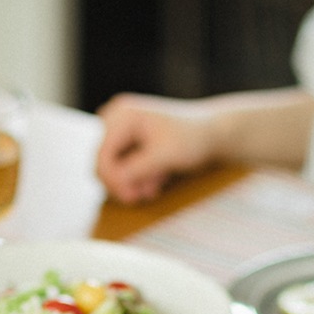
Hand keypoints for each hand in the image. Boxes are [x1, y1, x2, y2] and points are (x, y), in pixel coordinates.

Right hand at [95, 93, 217, 204]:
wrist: (211, 132)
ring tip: (154, 186)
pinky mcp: (127, 140)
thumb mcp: (163, 157)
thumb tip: (111, 184)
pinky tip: (155, 181)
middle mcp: (116, 117)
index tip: (133, 198)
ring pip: (112, 168)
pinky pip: (121, 166)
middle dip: (123, 183)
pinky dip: (136, 178)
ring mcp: (120, 128)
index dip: (113, 181)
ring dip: (132, 182)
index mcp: (122, 115)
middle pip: (102, 163)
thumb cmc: (192, 139)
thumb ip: (136, 170)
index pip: (102, 156)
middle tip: (145, 194)